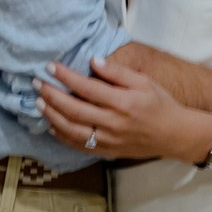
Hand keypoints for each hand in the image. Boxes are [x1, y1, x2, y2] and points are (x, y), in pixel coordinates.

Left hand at [39, 57, 211, 164]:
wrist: (174, 135)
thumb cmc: (160, 104)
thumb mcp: (143, 81)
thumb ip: (117, 72)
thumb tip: (92, 60)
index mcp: (122, 102)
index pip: (86, 87)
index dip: (65, 76)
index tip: (51, 66)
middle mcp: (113, 123)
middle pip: (73, 109)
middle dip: (51, 96)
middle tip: (36, 84)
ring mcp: (109, 140)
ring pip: (72, 130)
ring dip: (52, 116)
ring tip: (39, 103)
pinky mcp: (107, 151)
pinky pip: (79, 146)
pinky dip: (62, 136)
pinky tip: (52, 125)